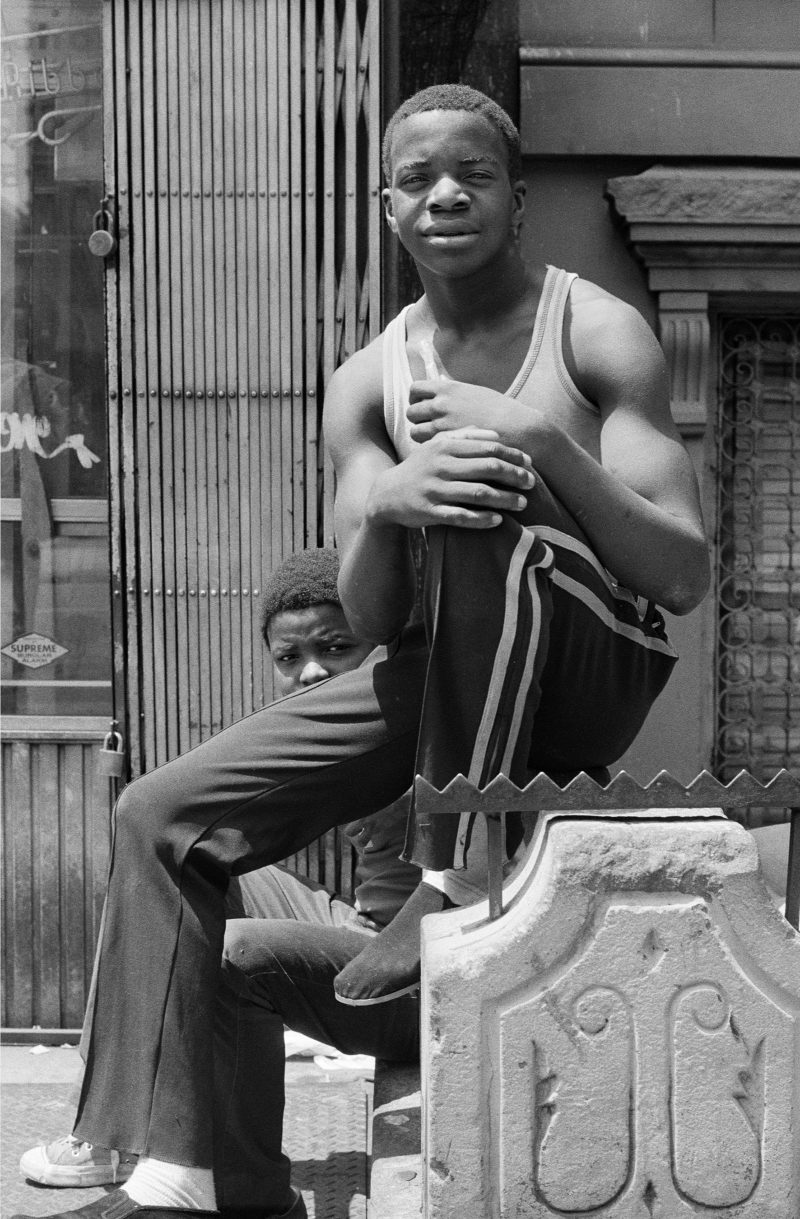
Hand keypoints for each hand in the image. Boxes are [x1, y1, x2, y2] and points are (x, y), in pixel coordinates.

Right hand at [367, 426, 534, 530]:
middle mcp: (441, 465)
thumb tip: (496, 435)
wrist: (387, 494)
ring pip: (478, 493)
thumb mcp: (436, 446)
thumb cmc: (420, 468)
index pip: (487, 447)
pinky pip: (461, 516)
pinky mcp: (430, 511)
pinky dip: (482, 518)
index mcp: (445, 446)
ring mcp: (435, 489)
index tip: (529, 463)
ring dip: (504, 499)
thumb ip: (464, 436)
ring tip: (522, 504)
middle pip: (487, 468)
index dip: (512, 455)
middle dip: (514, 476)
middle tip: (531, 483)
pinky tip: (498, 520)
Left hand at [407, 377, 521, 444]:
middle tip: (428, 426)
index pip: (415, 389)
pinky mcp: (447, 443)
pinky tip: (444, 450)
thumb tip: (440, 395)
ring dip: (421, 436)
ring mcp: (442, 425)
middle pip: (411, 412)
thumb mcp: (474, 392)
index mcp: (448, 388)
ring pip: (414, 432)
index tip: (421, 405)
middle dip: (417, 419)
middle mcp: (440, 404)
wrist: (516, 427)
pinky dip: (431, 448)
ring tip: (435, 440)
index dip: (415, 398)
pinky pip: (426, 446)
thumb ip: (453, 394)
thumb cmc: (499, 410)